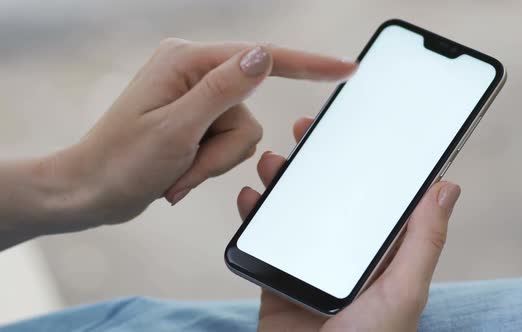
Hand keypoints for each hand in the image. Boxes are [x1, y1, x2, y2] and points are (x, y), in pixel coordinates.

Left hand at [46, 41, 355, 230]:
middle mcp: (195, 73)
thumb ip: (224, 89)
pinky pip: (227, 146)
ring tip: (176, 174)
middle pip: (249, 112)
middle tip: (185, 168)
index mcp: (187, 62)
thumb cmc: (121, 162)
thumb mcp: (176, 128)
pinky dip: (206, 167)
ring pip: (241, 135)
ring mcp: (197, 99)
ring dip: (212, 163)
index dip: (309, 66)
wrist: (92, 191)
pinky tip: (176, 175)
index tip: (348, 68)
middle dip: (221, 152)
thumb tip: (264, 55)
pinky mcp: (196, 121)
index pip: (261, 59)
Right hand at [237, 117, 460, 330]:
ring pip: (293, 210)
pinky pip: (263, 238)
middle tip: (304, 131)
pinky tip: (250, 198)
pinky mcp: (277, 276)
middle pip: (328, 195)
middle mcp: (343, 251)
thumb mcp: (403, 290)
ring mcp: (308, 262)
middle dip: (314, 161)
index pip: (373, 195)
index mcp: (378, 250)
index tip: (352, 128)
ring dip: (281, 181)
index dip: (363, 160)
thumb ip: (423, 241)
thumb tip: (447, 187)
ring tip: (271, 162)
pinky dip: (254, 214)